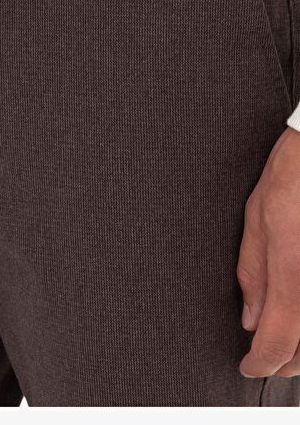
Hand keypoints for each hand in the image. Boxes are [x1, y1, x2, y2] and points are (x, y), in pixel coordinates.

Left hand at [238, 126, 299, 377]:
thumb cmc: (293, 177)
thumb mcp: (258, 220)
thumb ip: (254, 275)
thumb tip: (251, 320)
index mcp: (293, 270)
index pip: (279, 342)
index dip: (260, 363)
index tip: (249, 366)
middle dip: (285, 362)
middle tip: (266, 356)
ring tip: (287, 343)